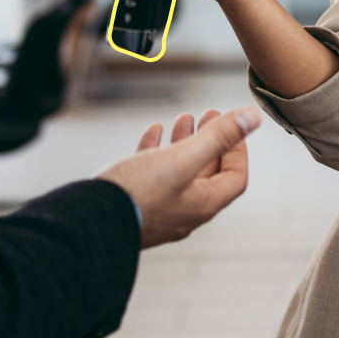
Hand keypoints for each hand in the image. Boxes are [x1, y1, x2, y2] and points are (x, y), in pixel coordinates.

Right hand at [98, 106, 260, 246]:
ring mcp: (158, 209)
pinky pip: (151, 175)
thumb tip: (253, 117)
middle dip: (211, 141)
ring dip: (185, 143)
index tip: (234, 126)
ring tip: (183, 118)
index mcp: (202, 204)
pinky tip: (152, 132)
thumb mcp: (182, 159)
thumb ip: (218, 138)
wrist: (85, 223)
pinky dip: (156, 150)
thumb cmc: (137, 194)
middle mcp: (183, 210)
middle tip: (208, 114)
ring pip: (179, 172)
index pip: (234, 178)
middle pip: (207, 173)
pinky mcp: (134, 204)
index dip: (239, 150)